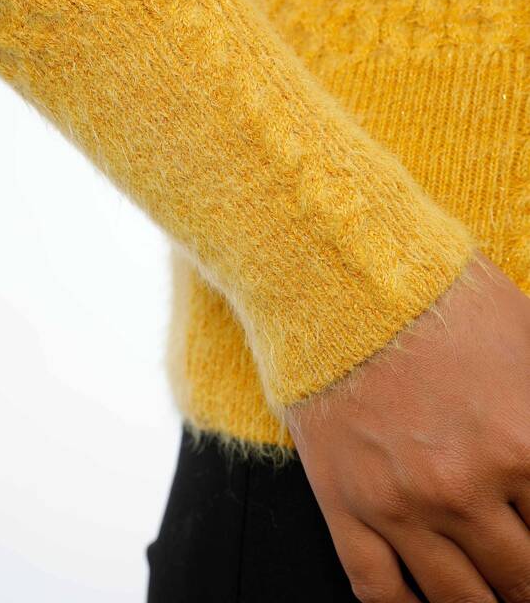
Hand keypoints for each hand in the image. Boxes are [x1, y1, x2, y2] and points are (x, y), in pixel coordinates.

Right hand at [285, 251, 529, 602]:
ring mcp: (399, 505)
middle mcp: (463, 489)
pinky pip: (379, 592)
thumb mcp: (527, 341)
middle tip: (524, 575)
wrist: (339, 280)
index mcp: (522, 444)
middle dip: (529, 584)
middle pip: (521, 579)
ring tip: (493, 596)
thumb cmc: (434, 296)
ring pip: (457, 601)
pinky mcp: (345, 504)